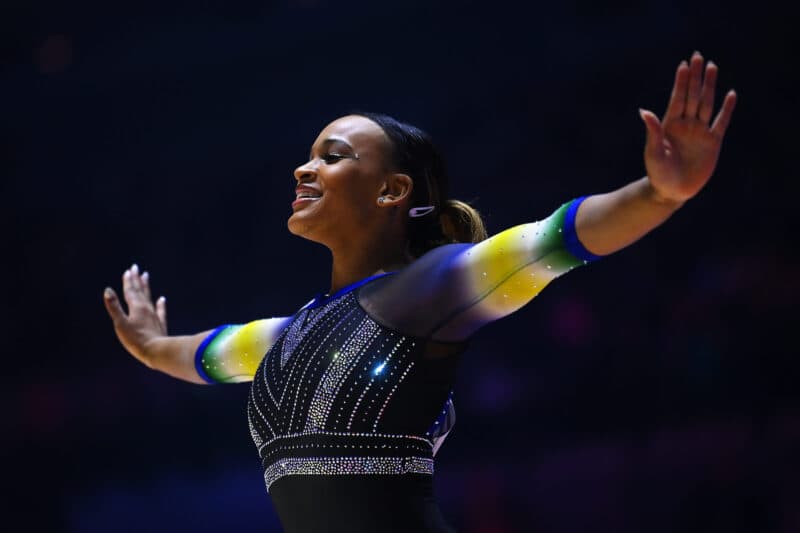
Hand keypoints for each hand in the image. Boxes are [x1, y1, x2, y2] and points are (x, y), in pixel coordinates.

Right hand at [103, 264, 167, 366]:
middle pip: (140, 291)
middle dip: (136, 279)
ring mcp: (154, 316)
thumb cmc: (136, 339)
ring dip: (146, 287)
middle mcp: (146, 308)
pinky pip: (160, 311)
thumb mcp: (120, 324)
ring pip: (149, 298)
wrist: (157, 351)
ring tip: (146, 276)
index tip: (128, 270)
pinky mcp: (160, 324)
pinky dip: (161, 304)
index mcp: (136, 307)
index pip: (130, 291)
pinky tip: (162, 299)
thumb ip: (114, 307)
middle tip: (136, 267)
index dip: (128, 281)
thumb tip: (107, 290)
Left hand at [639, 51, 736, 204]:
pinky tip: (730, 94)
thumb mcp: (653, 152)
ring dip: (709, 86)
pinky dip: (727, 108)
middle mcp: (686, 124)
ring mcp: (700, 132)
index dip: (681, 82)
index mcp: (669, 124)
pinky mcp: (712, 142)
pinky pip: (721, 122)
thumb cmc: (658, 173)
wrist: (671, 192)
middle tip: (698, 56)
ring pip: (706, 103)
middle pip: (692, 96)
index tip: (684, 64)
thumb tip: (644, 111)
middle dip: (695, 76)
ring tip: (712, 66)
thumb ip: (652, 131)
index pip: (677, 98)